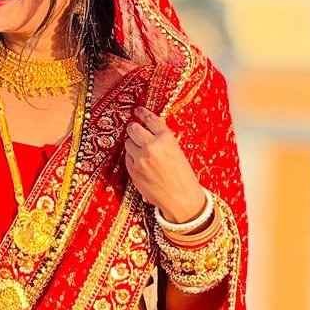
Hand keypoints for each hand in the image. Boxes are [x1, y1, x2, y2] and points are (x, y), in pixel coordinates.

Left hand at [124, 106, 203, 222]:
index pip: (149, 119)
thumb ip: (162, 140)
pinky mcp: (133, 171)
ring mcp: (140, 159)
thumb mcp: (177, 151)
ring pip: (128, 143)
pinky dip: (132, 159)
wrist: (181, 199)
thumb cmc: (182, 176)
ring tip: (142, 153)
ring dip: (132, 145)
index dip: (142, 113)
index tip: (138, 111)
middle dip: (133, 129)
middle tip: (135, 131)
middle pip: (133, 128)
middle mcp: (152, 146)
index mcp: (166, 138)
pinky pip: (127, 158)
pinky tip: (141, 164)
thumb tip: (147, 131)